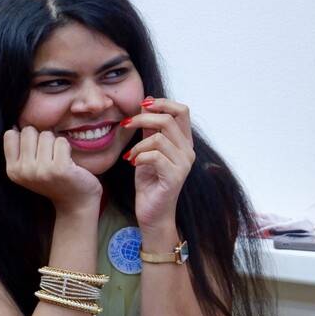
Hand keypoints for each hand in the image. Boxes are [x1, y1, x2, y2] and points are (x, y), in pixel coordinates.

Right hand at [4, 126, 102, 214]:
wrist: (76, 203)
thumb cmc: (54, 181)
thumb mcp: (29, 169)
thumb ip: (20, 150)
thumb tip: (14, 125)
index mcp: (12, 170)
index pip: (10, 134)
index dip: (26, 137)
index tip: (35, 151)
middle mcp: (24, 171)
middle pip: (29, 131)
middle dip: (41, 138)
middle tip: (49, 156)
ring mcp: (42, 170)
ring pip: (46, 134)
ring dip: (55, 143)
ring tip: (58, 159)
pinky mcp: (60, 168)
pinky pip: (61, 141)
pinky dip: (67, 148)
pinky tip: (68, 162)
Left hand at [122, 98, 195, 230]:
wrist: (152, 213)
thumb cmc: (150, 182)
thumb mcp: (147, 149)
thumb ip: (149, 129)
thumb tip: (146, 104)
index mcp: (184, 142)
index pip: (182, 110)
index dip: (162, 103)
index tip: (142, 105)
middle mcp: (188, 151)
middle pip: (170, 119)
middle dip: (143, 119)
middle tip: (126, 124)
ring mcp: (184, 164)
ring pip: (159, 138)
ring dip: (138, 145)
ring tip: (130, 156)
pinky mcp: (175, 176)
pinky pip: (155, 156)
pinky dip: (139, 157)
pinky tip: (133, 164)